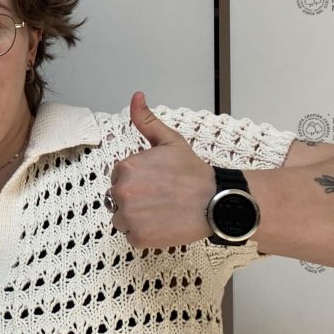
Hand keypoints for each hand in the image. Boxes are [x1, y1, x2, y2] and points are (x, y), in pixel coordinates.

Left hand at [109, 92, 213, 248]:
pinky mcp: (138, 237)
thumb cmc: (193, 172)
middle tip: (161, 198)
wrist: (215, 201)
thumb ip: (146, 120)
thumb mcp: (170, 140)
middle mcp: (123, 191)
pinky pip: (132, 237)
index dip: (138, 181)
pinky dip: (145, 234)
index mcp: (127, 167)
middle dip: (135, 199)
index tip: (156, 183)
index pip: (120, 177)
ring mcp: (129, 216)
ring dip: (137, 218)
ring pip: (121, 219)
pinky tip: (163, 225)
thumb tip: (136, 96)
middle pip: (117, 199)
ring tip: (161, 212)